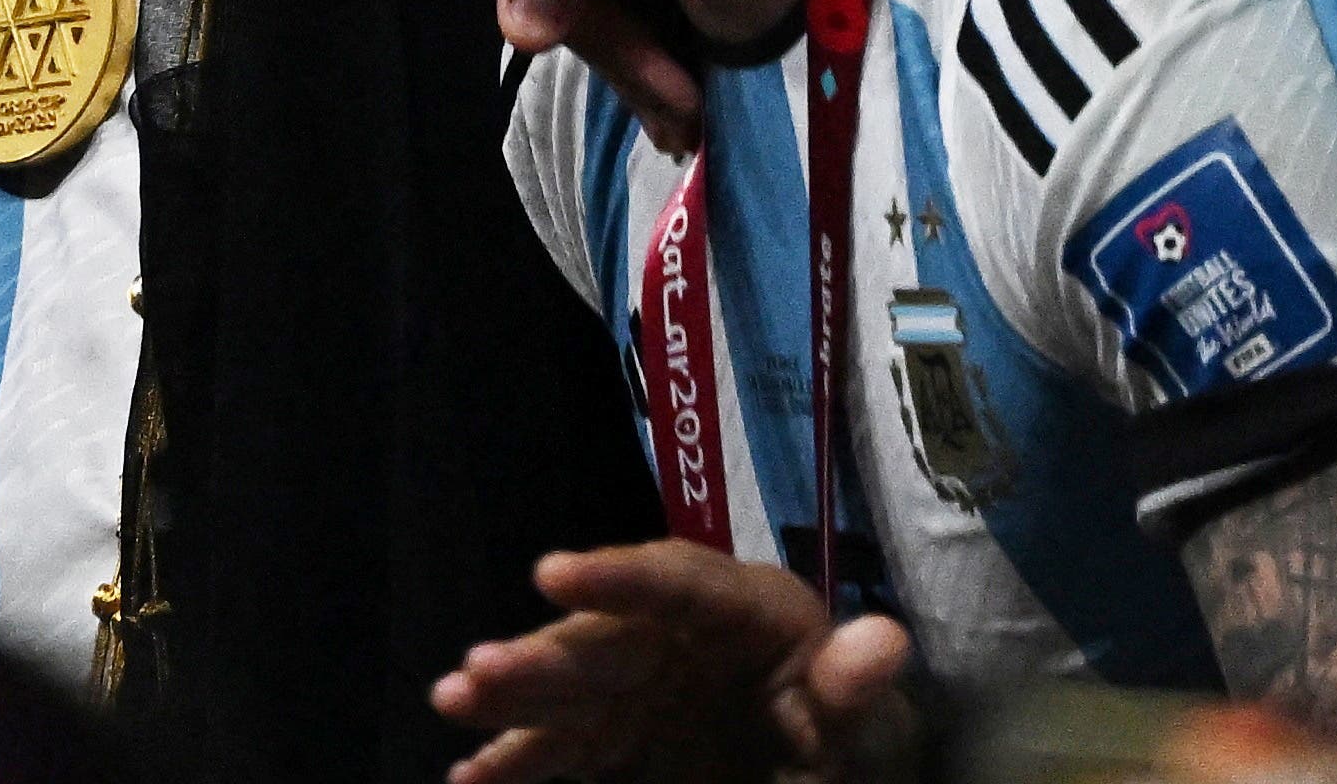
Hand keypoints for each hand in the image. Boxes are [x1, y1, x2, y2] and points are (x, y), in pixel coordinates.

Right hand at [431, 539, 921, 782]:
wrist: (830, 778)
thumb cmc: (853, 740)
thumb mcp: (861, 723)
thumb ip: (853, 690)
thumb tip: (884, 640)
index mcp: (743, 610)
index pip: (677, 584)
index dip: (616, 577)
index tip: (552, 572)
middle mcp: (678, 636)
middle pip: (605, 637)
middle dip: (540, 657)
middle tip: (477, 671)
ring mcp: (641, 688)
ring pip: (569, 686)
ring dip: (510, 697)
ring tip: (452, 702)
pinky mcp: (617, 738)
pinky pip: (562, 745)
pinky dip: (517, 758)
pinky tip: (470, 775)